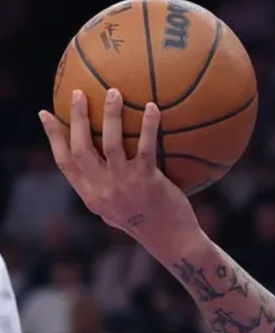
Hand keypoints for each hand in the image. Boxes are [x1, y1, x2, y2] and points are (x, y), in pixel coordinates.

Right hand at [38, 89, 198, 249]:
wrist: (170, 239)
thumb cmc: (146, 222)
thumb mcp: (115, 210)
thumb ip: (104, 188)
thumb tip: (100, 165)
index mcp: (90, 195)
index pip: (64, 162)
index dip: (53, 137)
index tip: (45, 114)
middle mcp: (101, 189)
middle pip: (81, 148)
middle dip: (77, 118)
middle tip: (78, 93)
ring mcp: (124, 184)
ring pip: (111, 143)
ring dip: (110, 115)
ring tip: (114, 92)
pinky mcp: (147, 181)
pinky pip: (146, 147)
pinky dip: (148, 125)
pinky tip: (152, 107)